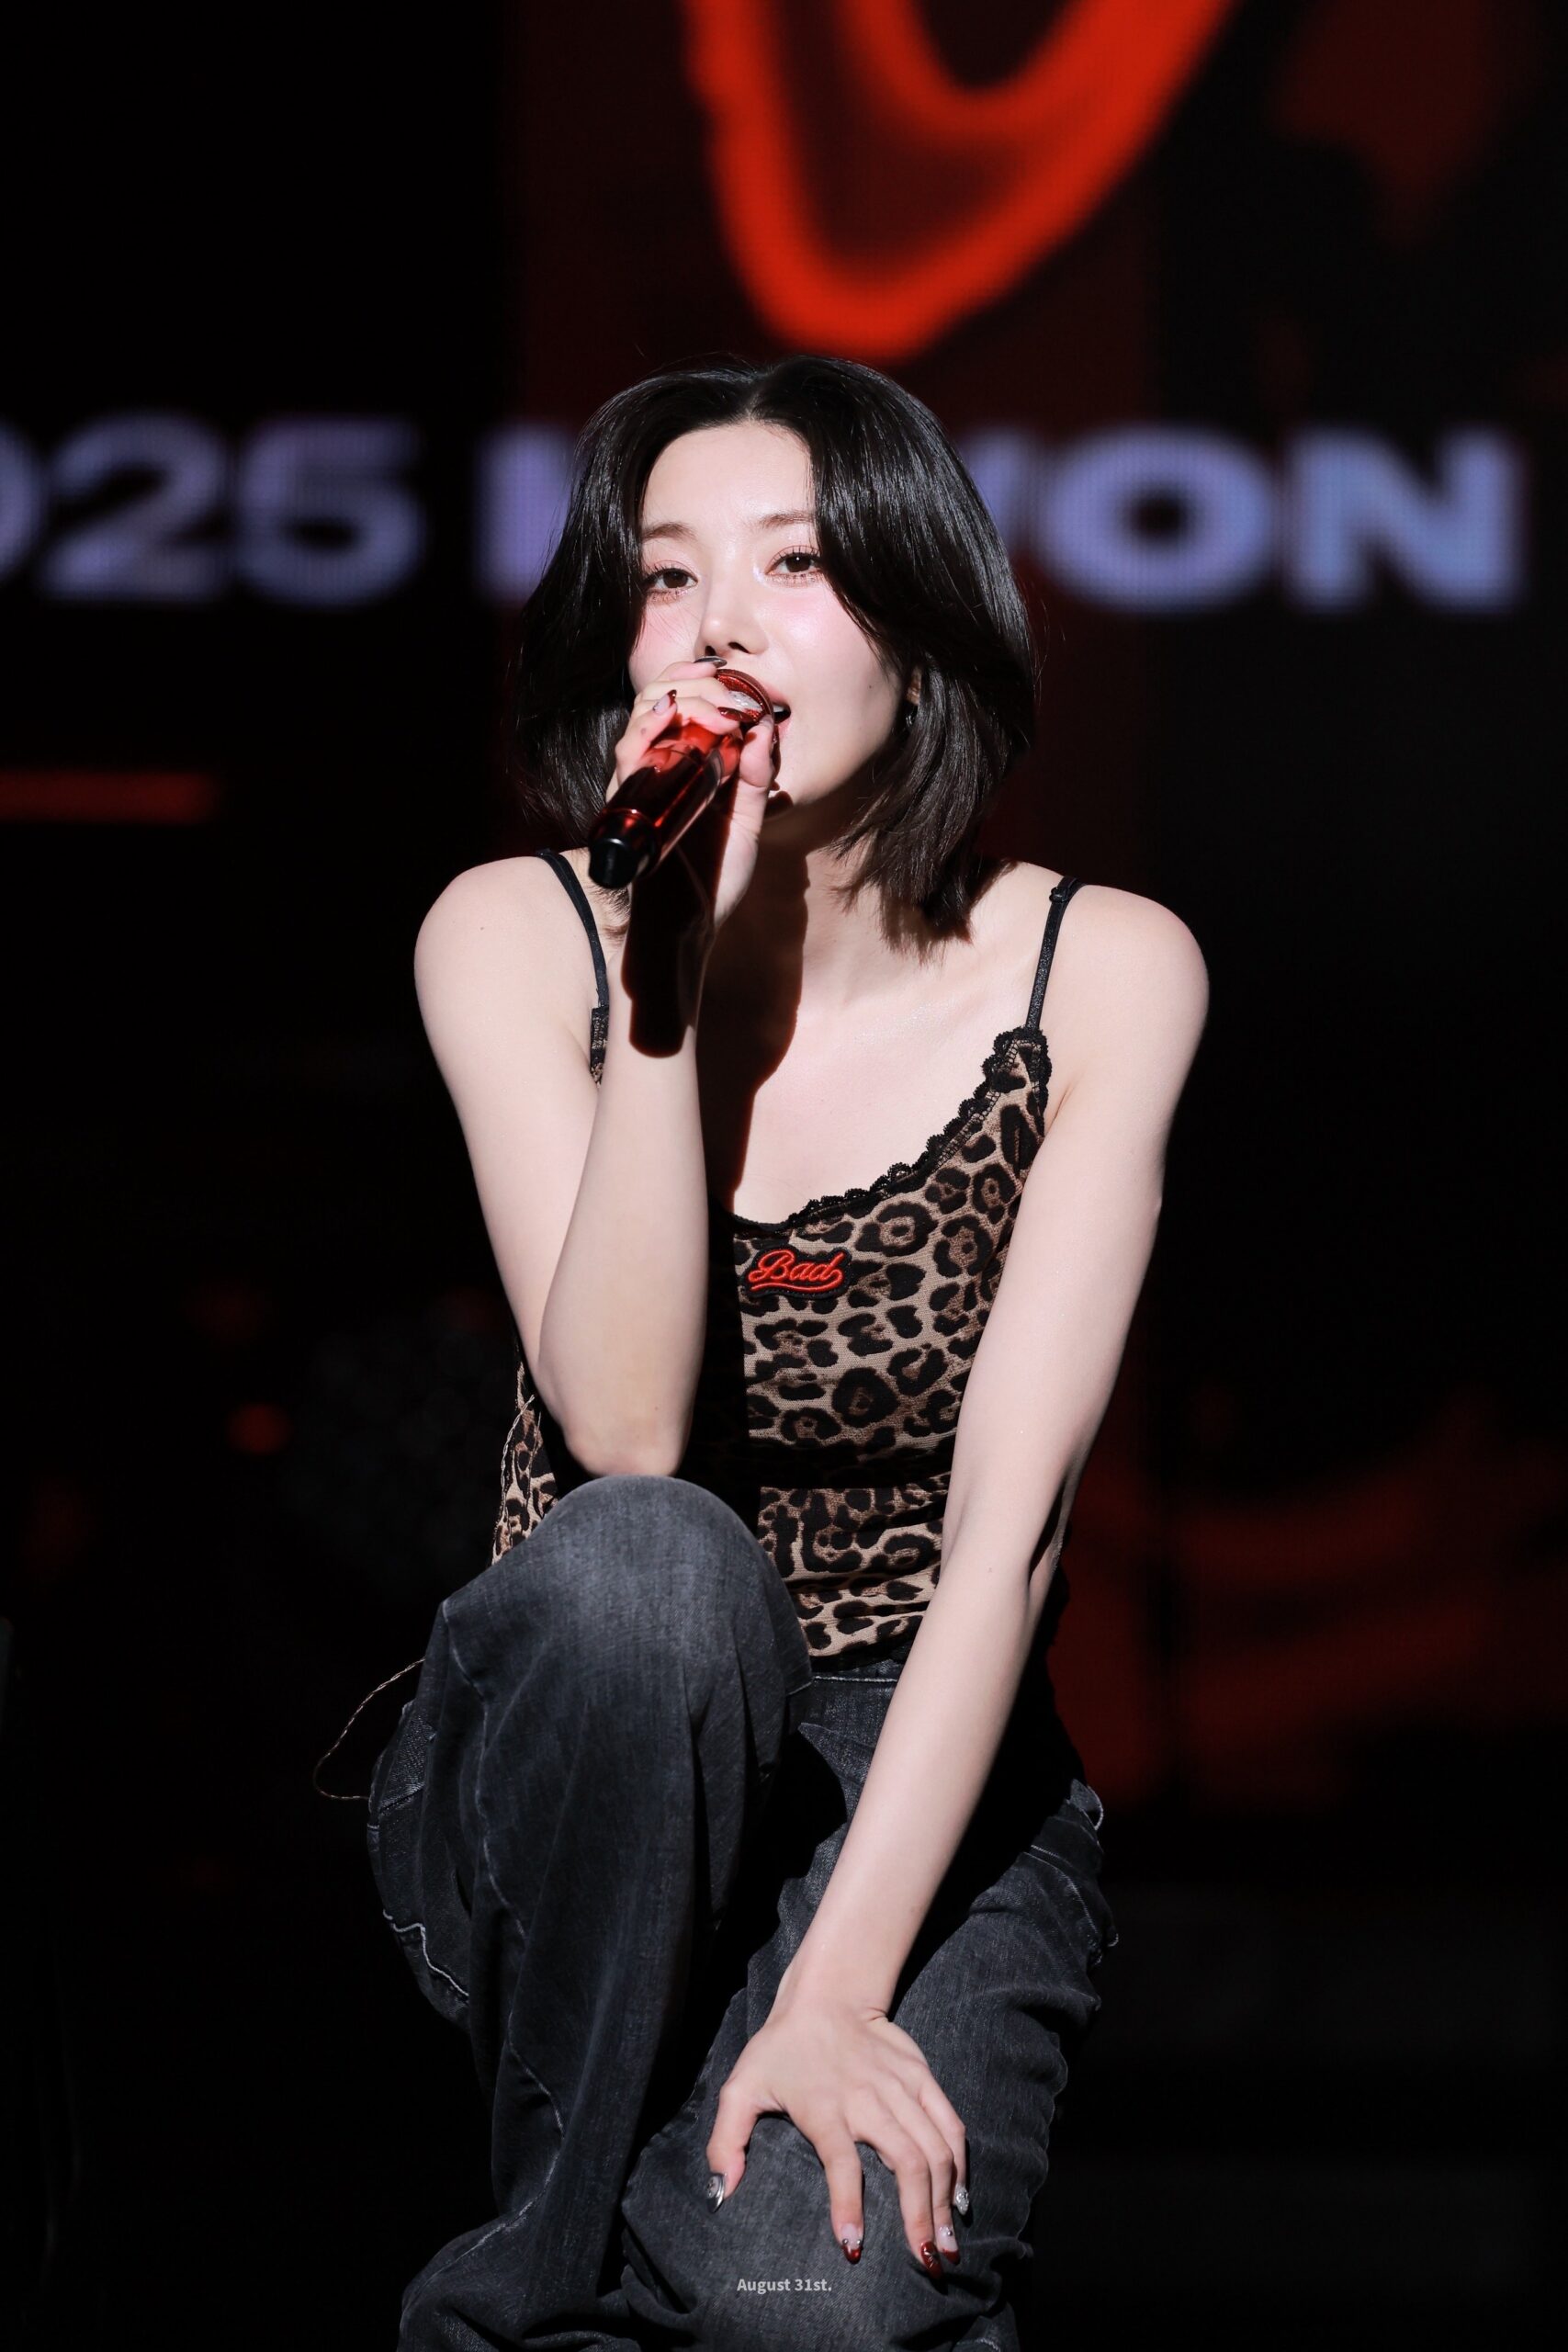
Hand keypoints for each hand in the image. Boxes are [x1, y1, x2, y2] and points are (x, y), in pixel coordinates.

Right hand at [606, 656, 781, 940]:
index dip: (701, 680)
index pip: (679, 701)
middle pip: (660, 697)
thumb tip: (765, 729)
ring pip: (644, 715)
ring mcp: (640, 782)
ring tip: (719, 707)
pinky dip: (649, 725)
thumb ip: (758, 778)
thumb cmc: (712, 879)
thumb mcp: (747, 821)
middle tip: (733, 696)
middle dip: (699, 684)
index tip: (732, 676)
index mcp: (682, 766)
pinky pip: (629, 752)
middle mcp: (656, 767)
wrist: (689, 927)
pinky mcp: (629, 803)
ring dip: (684, 698)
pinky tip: (673, 712)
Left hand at [704, 1980, 967, 2277]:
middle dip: (920, 2216)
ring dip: (944, 2198)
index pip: (841, 2163)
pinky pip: (950, 2122)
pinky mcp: (921, 2075)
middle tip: (926, 2260)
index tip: (853, 2247)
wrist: (828, 1993)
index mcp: (824, 2106)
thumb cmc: (781, 2047)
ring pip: (934, 2148)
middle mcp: (869, 2098)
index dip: (847, 2205)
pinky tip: (959, 2195)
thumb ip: (726, 2141)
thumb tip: (721, 2193)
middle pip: (907, 2162)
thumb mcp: (741, 2087)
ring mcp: (900, 2086)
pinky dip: (959, 2160)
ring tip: (947, 2243)